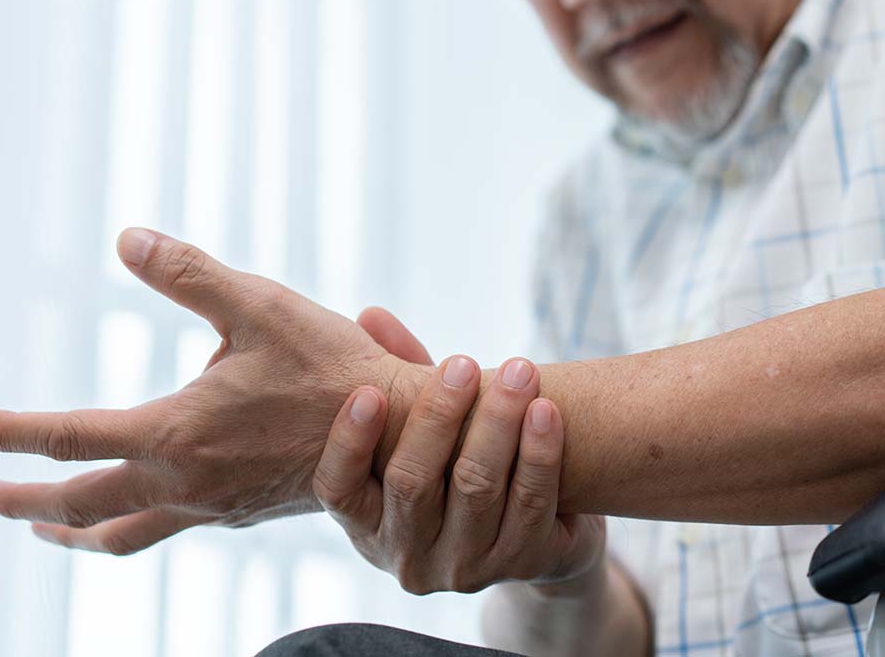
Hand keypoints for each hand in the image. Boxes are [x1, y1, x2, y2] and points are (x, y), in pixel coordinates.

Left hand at [0, 228, 427, 554]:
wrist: (402, 437)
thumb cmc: (333, 367)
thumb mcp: (259, 304)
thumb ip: (189, 272)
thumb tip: (126, 238)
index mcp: (176, 435)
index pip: (67, 437)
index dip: (8, 430)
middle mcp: (184, 483)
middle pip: (77, 505)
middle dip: (18, 501)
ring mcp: (211, 508)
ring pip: (118, 534)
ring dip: (68, 529)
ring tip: (40, 527)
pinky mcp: (238, 514)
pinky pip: (160, 531)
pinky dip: (122, 526)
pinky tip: (132, 506)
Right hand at [313, 355, 605, 594]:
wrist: (541, 529)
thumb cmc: (460, 461)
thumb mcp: (425, 426)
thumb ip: (399, 376)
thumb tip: (371, 316)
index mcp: (367, 522)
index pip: (338, 489)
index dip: (350, 442)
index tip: (370, 392)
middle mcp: (407, 556)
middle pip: (412, 483)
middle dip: (439, 415)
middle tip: (464, 364)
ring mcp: (464, 568)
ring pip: (476, 489)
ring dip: (498, 422)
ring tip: (520, 371)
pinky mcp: (521, 565)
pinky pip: (530, 504)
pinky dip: (539, 453)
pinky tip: (546, 411)